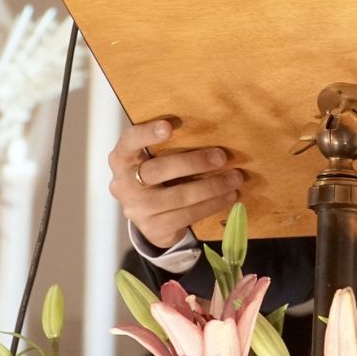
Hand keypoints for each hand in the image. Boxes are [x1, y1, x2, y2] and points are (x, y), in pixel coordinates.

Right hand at [108, 118, 241, 248]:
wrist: (149, 215)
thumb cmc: (158, 173)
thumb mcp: (154, 157)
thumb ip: (170, 144)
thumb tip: (212, 128)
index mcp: (122, 158)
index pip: (129, 141)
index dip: (146, 134)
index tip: (168, 127)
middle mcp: (123, 184)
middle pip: (158, 171)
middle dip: (193, 163)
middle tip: (222, 157)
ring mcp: (137, 210)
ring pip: (178, 197)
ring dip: (212, 187)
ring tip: (235, 178)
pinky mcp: (154, 228)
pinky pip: (187, 216)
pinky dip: (212, 205)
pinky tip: (229, 197)